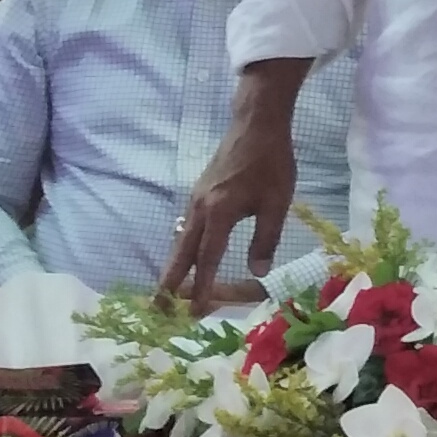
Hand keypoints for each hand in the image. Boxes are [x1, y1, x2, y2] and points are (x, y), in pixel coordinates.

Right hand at [161, 77, 301, 304]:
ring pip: (181, 240)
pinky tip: (186, 258)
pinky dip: (182, 249)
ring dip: (174, 267)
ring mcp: (196, 200)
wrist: (256, 123)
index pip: (206, 259)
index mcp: (218, 213)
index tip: (194, 314)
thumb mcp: (277, 203)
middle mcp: (199, 209)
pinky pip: (186, 228)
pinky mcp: (200, 193)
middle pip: (181, 253)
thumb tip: (258, 273)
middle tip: (159, 311)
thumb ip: (266, 239)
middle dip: (170, 284)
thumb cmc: (271, 162)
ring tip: (168, 292)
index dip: (200, 287)